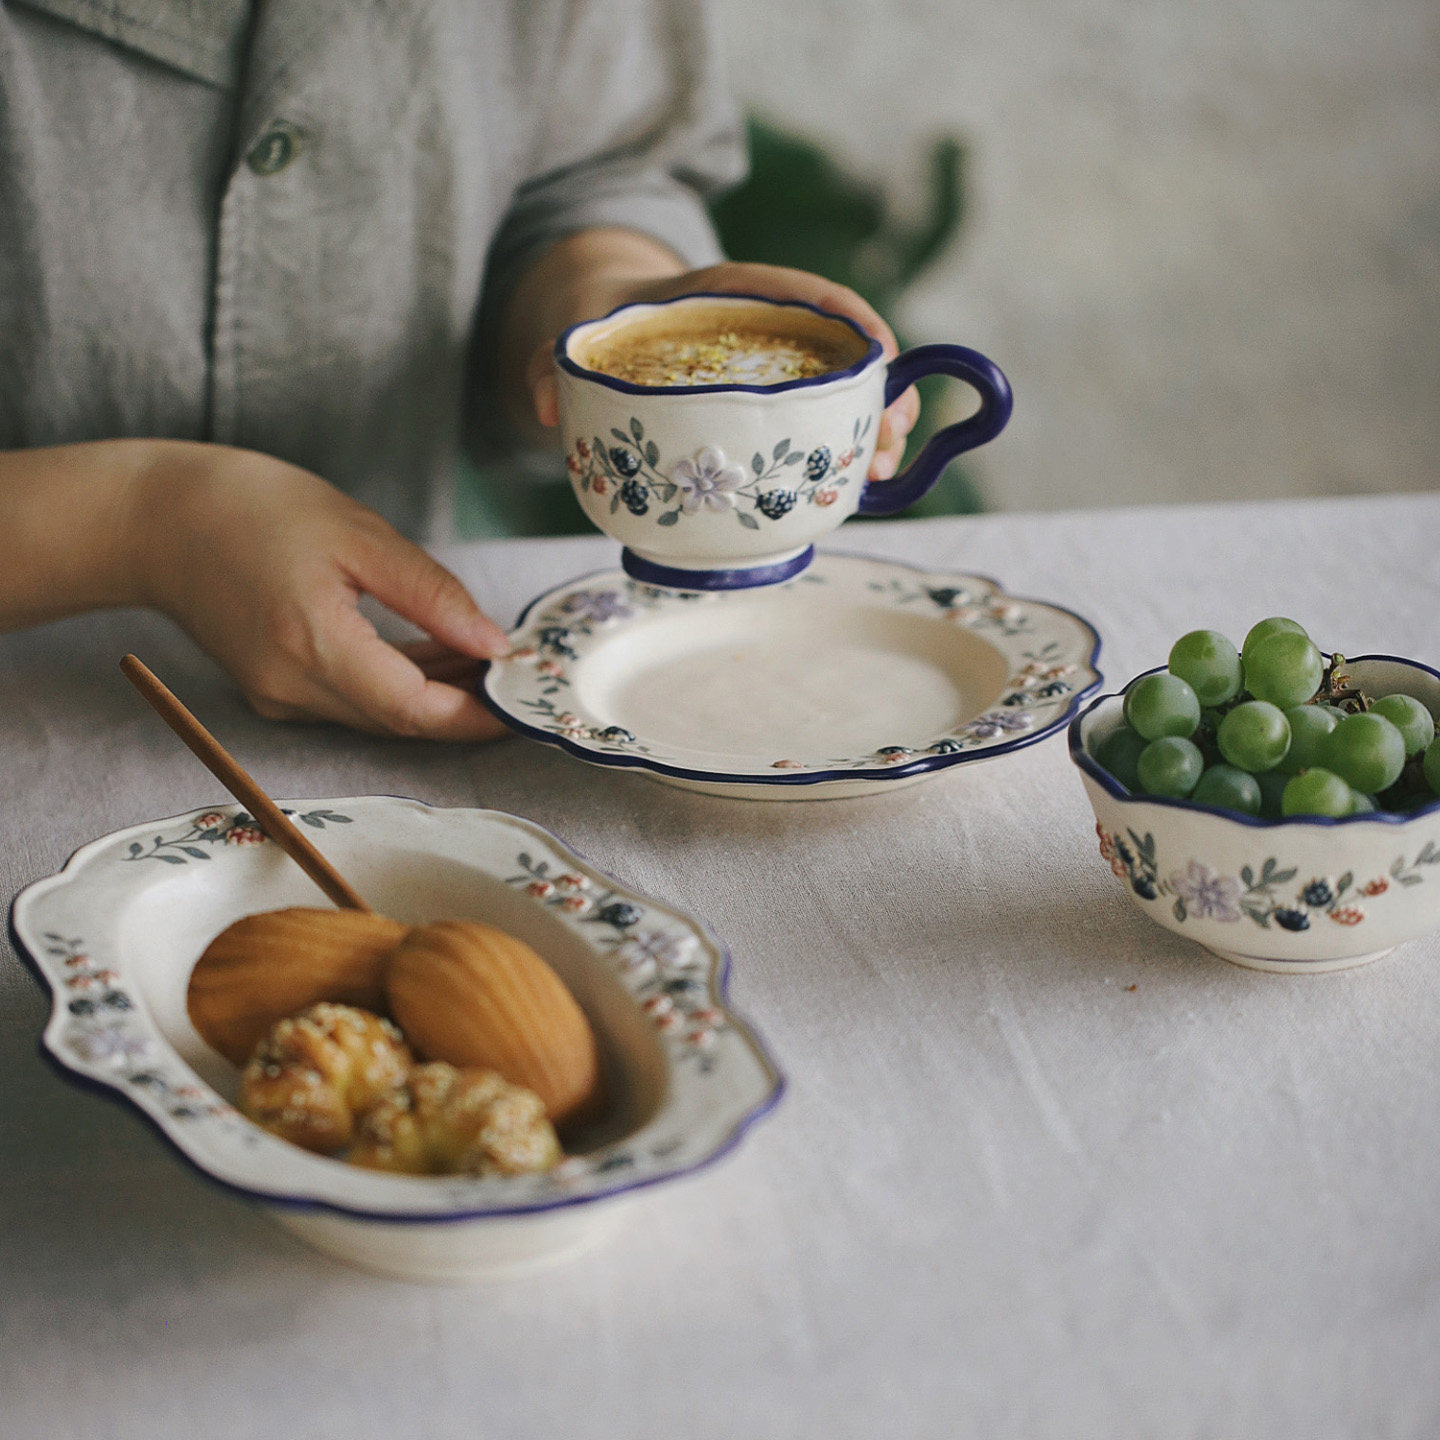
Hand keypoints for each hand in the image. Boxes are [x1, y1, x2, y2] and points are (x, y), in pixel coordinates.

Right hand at [135, 444, 510, 739]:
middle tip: (515, 672)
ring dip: (435, 694)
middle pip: (400, 719)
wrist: (154, 520)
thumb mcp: (357, 534)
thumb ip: (431, 594)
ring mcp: (280, 696)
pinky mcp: (275, 690)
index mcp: (314, 646)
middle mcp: (294, 688)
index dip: (476, 715)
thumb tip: (493, 645)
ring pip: (379, 714)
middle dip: (464, 704)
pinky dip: (398, 684)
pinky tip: (435, 653)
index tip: (521, 701)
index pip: (414, 709)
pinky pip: (354, 701)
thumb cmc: (250, 507)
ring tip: (484, 657)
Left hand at [505, 236, 919, 480]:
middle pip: (836, 343)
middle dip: (877, 382)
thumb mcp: (574, 334)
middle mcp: (760, 326)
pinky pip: (817, 420)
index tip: (879, 350)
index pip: (791, 288)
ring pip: (838, 387)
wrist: (599, 331)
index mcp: (721, 291)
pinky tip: (862, 486)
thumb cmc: (597, 326)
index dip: (842, 313)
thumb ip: (553, 360)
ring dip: (873, 424)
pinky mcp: (767, 406)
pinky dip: (844, 450)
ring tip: (888, 470)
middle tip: (894, 430)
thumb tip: (546, 403)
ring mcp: (770, 368)